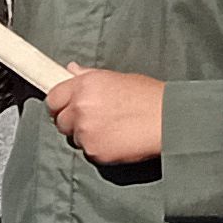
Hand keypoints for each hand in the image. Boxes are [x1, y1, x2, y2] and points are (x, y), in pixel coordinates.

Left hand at [45, 67, 165, 164]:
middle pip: (61, 121)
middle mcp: (80, 107)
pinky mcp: (94, 151)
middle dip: (73, 123)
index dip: (60, 105)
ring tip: (112, 129)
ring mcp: (86, 131)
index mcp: (85, 85)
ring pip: (75, 138)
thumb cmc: (150, 96)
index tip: (67, 108)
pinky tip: (118, 140)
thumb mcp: (119, 78)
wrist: (168, 119)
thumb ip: (89, 76)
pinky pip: (89, 152)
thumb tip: (71, 69)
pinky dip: (99, 149)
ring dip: (87, 136)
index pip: (53, 98)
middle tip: (95, 120)